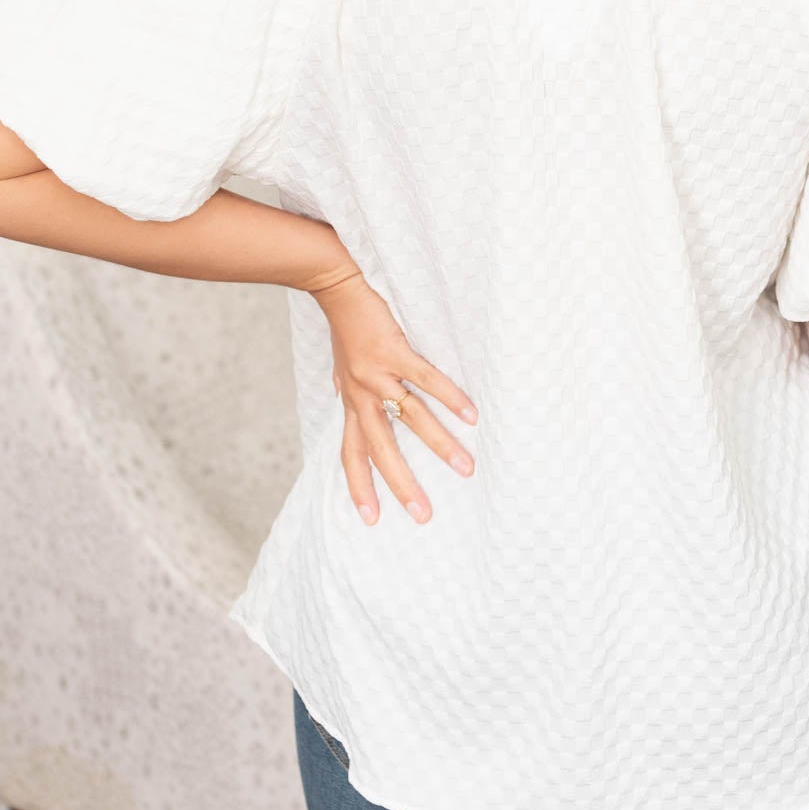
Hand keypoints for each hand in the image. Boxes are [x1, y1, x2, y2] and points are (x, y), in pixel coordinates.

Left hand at [313, 272, 477, 526]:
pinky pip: (425, 380)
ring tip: (466, 468)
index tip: (371, 520)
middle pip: (382, 449)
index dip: (360, 486)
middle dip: (402, 484)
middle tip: (423, 515)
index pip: (352, 454)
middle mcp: (361, 395)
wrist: (337, 289)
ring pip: (410, 419)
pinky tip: (471, 414)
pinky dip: (449, 398)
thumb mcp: (341, 368)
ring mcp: (377, 374)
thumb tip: (346, 400)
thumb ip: (348, 390)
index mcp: (350, 403)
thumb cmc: (345, 329)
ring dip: (440, 445)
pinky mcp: (395, 351)